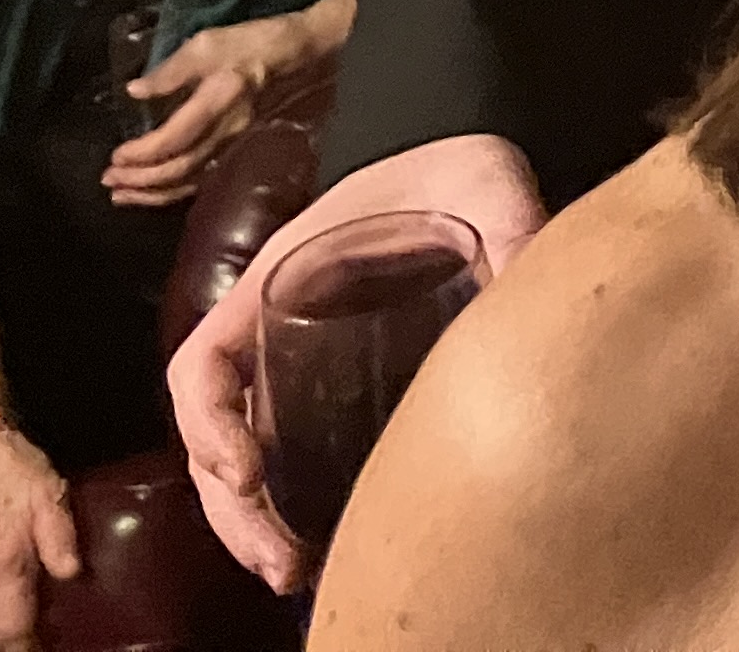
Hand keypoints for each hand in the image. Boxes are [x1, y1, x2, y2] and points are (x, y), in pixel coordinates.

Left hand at [102, 10, 329, 208]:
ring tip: (122, 195)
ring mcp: (234, 142)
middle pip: (180, 168)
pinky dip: (176, 189)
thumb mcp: (207, 43)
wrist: (297, 53)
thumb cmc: (252, 42)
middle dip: (141, 180)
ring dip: (154, 192)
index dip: (142, 154)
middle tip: (108, 181)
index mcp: (217, 102)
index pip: (174, 140)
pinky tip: (158, 190)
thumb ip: (170, 70)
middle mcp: (227, 130)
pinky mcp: (237, 145)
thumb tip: (134, 91)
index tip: (115, 156)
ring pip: (191, 179)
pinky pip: (203, 175)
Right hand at [171, 131, 546, 591]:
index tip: (246, 473)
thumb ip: (513, 224)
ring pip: (244, 456)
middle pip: (214, 434)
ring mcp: (297, 361)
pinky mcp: (335, 385)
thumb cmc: (460, 166)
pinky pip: (286, 453)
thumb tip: (536, 283)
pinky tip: (327, 548)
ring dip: (254, 524)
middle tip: (284, 566)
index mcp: (280, 276)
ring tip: (294, 577)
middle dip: (234, 510)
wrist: (470, 162)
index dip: (208, 423)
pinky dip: (288, 506)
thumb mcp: (486, 180)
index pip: (203, 362)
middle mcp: (273, 326)